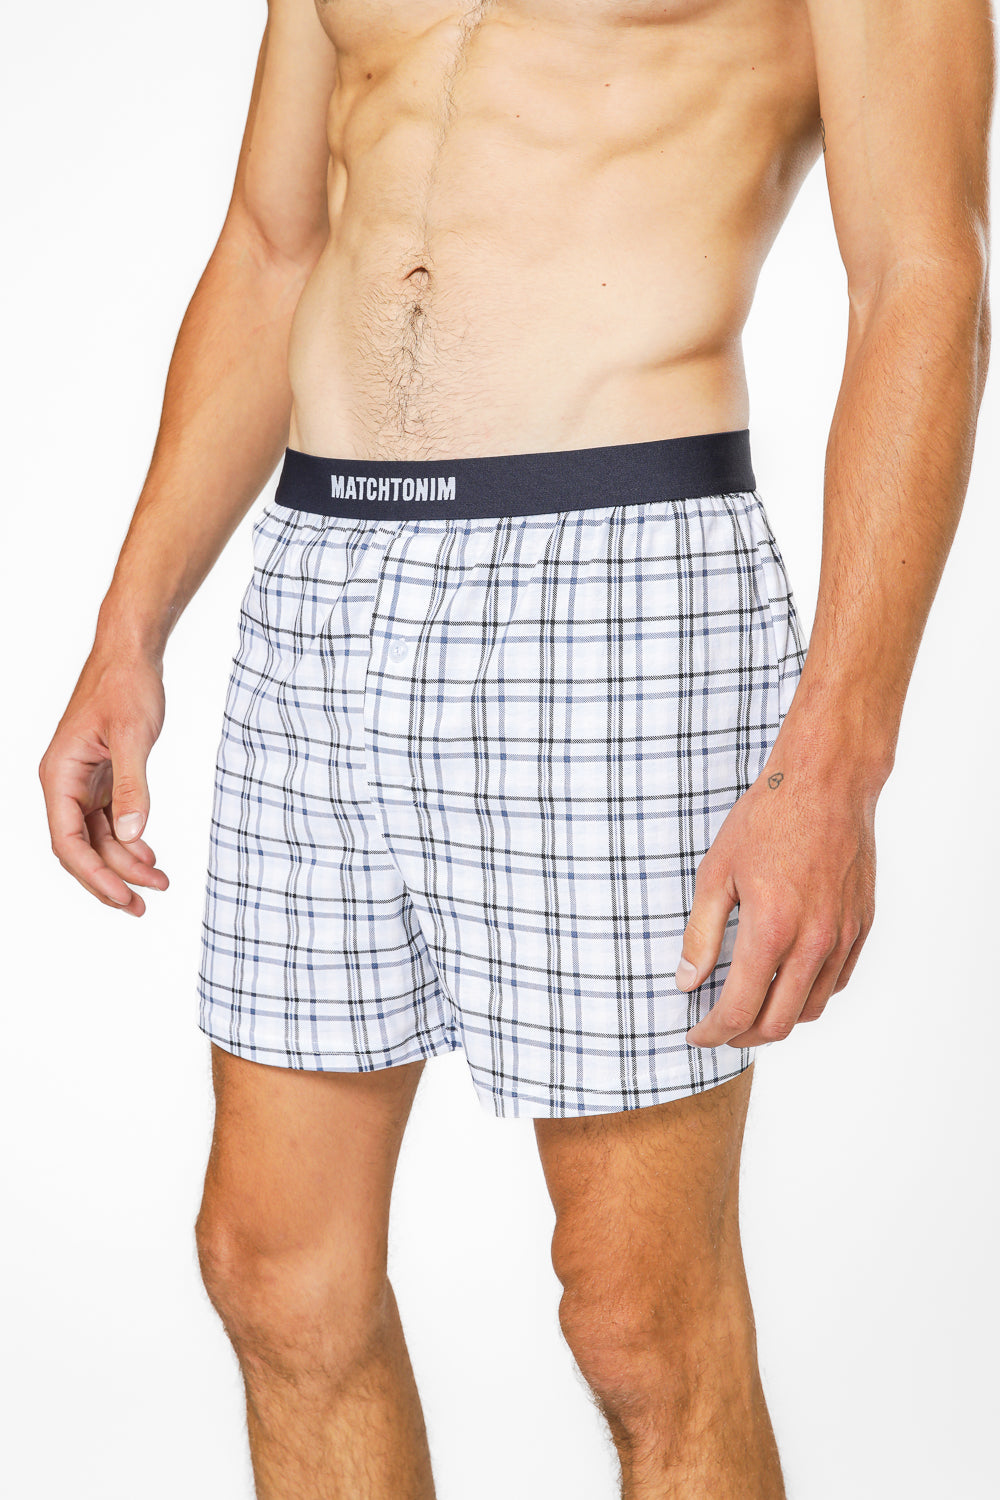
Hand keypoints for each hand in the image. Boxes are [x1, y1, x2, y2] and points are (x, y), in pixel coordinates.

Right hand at [38, 647, 169, 915]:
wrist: (131, 653)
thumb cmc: (125, 685)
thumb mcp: (132, 736)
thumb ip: (132, 786)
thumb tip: (130, 834)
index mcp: (59, 775)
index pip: (68, 841)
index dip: (95, 875)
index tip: (125, 897)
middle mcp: (64, 783)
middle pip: (81, 848)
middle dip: (110, 880)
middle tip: (144, 905)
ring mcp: (82, 783)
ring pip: (98, 838)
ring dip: (125, 863)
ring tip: (160, 883)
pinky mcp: (102, 778)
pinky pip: (110, 821)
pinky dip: (129, 841)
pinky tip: (150, 855)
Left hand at [677, 754, 876, 1048]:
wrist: (826, 783)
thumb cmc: (767, 819)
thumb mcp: (715, 873)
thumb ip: (701, 935)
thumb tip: (687, 982)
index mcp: (772, 929)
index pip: (740, 1009)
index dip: (713, 1033)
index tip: (696, 1034)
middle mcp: (814, 941)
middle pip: (778, 1023)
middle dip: (742, 1037)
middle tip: (719, 1030)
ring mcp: (843, 936)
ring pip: (810, 1008)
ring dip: (777, 1019)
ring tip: (750, 1008)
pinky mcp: (861, 926)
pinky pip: (835, 982)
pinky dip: (807, 994)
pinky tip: (785, 982)